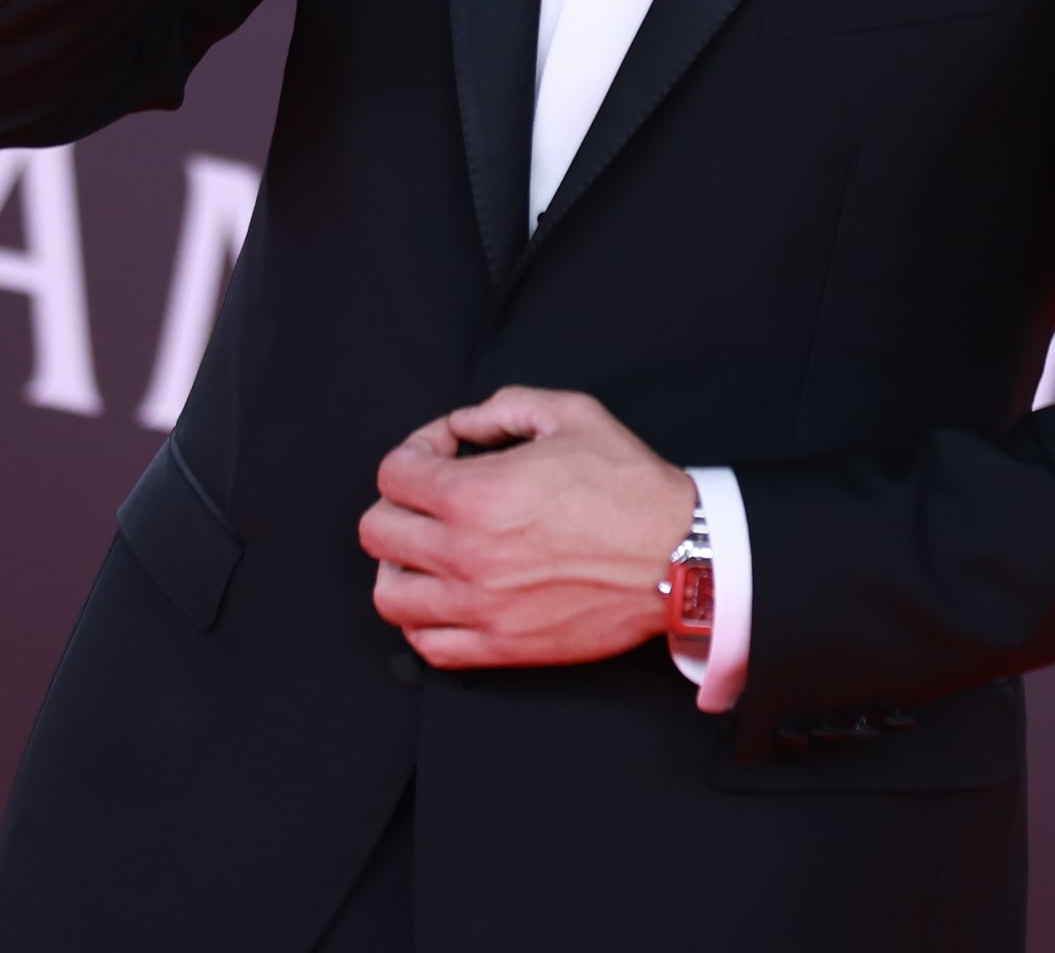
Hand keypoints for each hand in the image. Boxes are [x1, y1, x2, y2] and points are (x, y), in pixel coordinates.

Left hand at [360, 387, 697, 670]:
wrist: (678, 559)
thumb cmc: (629, 489)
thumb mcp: (573, 415)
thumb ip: (504, 407)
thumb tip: (463, 424)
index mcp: (477, 495)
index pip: (393, 474)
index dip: (416, 450)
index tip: (446, 453)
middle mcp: (465, 555)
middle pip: (376, 531)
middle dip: (399, 502)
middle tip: (434, 497)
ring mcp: (478, 608)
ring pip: (388, 593)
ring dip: (401, 564)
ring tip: (431, 549)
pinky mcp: (499, 646)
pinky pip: (426, 644)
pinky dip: (423, 619)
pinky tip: (448, 595)